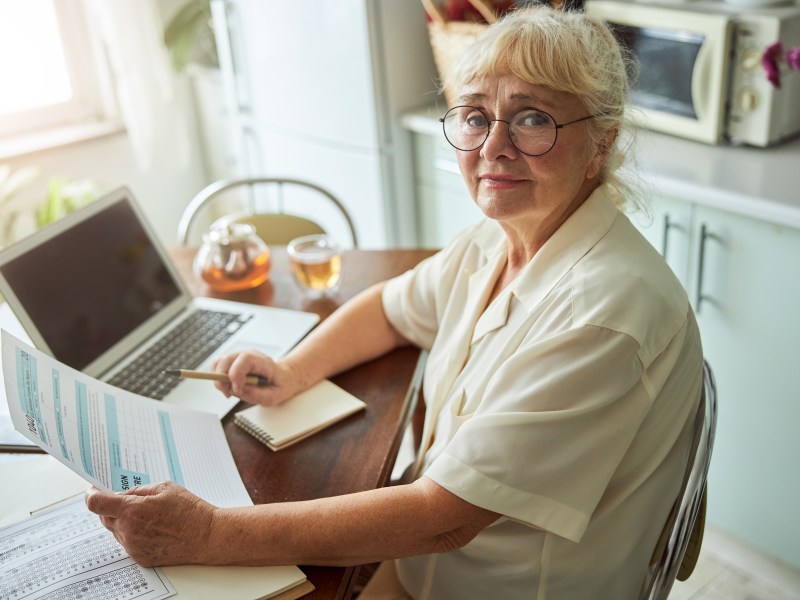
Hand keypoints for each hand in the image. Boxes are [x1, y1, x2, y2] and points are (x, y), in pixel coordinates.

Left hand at [85, 481, 215, 566]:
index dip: (92, 495)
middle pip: (104, 517)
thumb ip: (138, 490)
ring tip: (148, 515)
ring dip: (123, 521)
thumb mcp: (164, 488)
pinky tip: (153, 528)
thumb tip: (121, 495)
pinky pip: (128, 543)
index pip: (96, 503)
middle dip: (111, 507)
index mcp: (133, 510)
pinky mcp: (140, 558)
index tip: (93, 490)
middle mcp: (129, 531)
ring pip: (116, 530)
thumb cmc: (189, 510)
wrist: (206, 536)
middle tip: (126, 500)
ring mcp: (133, 547)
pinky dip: (133, 534)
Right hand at [211, 350, 298, 406]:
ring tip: (229, 391)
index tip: (237, 390)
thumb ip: (258, 395)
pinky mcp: (233, 362)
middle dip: (222, 379)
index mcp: (262, 361)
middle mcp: (249, 355)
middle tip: (229, 393)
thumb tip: (240, 392)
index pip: (244, 359)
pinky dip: (218, 378)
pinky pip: (218, 366)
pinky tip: (228, 387)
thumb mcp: (274, 396)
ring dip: (219, 379)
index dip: (236, 375)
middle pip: (227, 359)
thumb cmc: (279, 385)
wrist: (283, 378)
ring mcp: (239, 357)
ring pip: (219, 362)